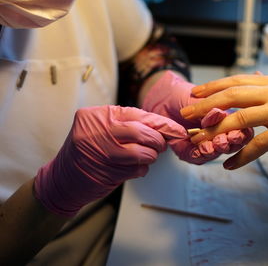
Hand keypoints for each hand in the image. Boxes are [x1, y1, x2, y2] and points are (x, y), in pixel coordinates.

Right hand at [34, 105, 186, 216]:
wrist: (63, 179)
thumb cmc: (88, 150)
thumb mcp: (101, 128)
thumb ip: (127, 124)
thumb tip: (162, 127)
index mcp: (97, 115)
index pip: (138, 115)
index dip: (162, 124)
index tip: (177, 130)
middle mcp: (99, 131)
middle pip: (143, 133)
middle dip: (158, 141)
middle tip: (161, 145)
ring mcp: (103, 152)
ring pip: (143, 153)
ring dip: (151, 156)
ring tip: (146, 156)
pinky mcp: (108, 172)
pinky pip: (138, 170)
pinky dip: (142, 169)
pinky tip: (133, 168)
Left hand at [142, 70, 252, 163]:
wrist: (161, 98)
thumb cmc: (184, 96)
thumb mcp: (201, 99)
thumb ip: (211, 109)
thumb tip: (220, 115)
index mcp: (226, 121)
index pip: (240, 132)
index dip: (240, 134)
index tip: (236, 132)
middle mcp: (217, 135)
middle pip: (230, 146)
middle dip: (228, 143)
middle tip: (225, 139)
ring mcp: (204, 144)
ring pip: (214, 153)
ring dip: (215, 149)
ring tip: (213, 144)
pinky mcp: (189, 152)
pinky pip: (197, 157)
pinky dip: (200, 154)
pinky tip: (201, 148)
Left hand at [181, 74, 267, 168]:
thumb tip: (262, 83)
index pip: (236, 81)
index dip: (214, 86)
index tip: (196, 92)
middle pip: (231, 96)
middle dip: (205, 106)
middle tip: (185, 115)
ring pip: (239, 119)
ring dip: (215, 131)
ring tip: (198, 140)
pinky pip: (260, 145)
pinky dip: (242, 156)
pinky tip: (229, 165)